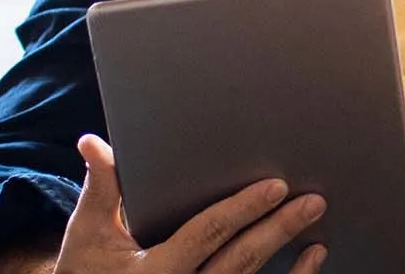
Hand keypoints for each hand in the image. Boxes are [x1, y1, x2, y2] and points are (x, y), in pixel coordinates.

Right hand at [56, 134, 328, 273]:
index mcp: (153, 271)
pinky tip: (313, 257)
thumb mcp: (89, 233)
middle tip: (312, 201)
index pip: (205, 235)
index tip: (275, 187)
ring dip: (289, 255)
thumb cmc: (89, 271)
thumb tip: (94, 143)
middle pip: (239, 259)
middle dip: (277, 229)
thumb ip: (102, 188)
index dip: (241, 210)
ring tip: (316, 225)